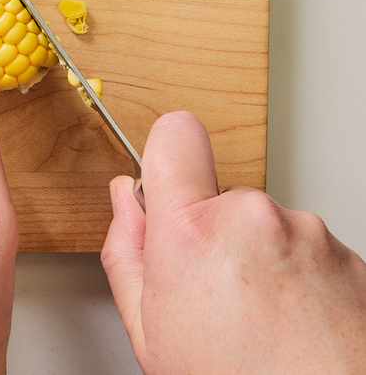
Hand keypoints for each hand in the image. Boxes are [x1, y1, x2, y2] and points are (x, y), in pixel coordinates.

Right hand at [102, 111, 365, 373]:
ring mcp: (310, 236)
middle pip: (221, 199)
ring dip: (264, 261)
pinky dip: (303, 280)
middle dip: (216, 236)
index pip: (175, 136)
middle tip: (216, 297)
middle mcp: (255, 219)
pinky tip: (298, 324)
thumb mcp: (150, 333)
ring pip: (269, 228)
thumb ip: (127, 252)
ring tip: (264, 320)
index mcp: (193, 232)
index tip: (169, 181)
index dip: (167, 156)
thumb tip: (126, 203)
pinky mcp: (352, 258)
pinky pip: (310, 252)